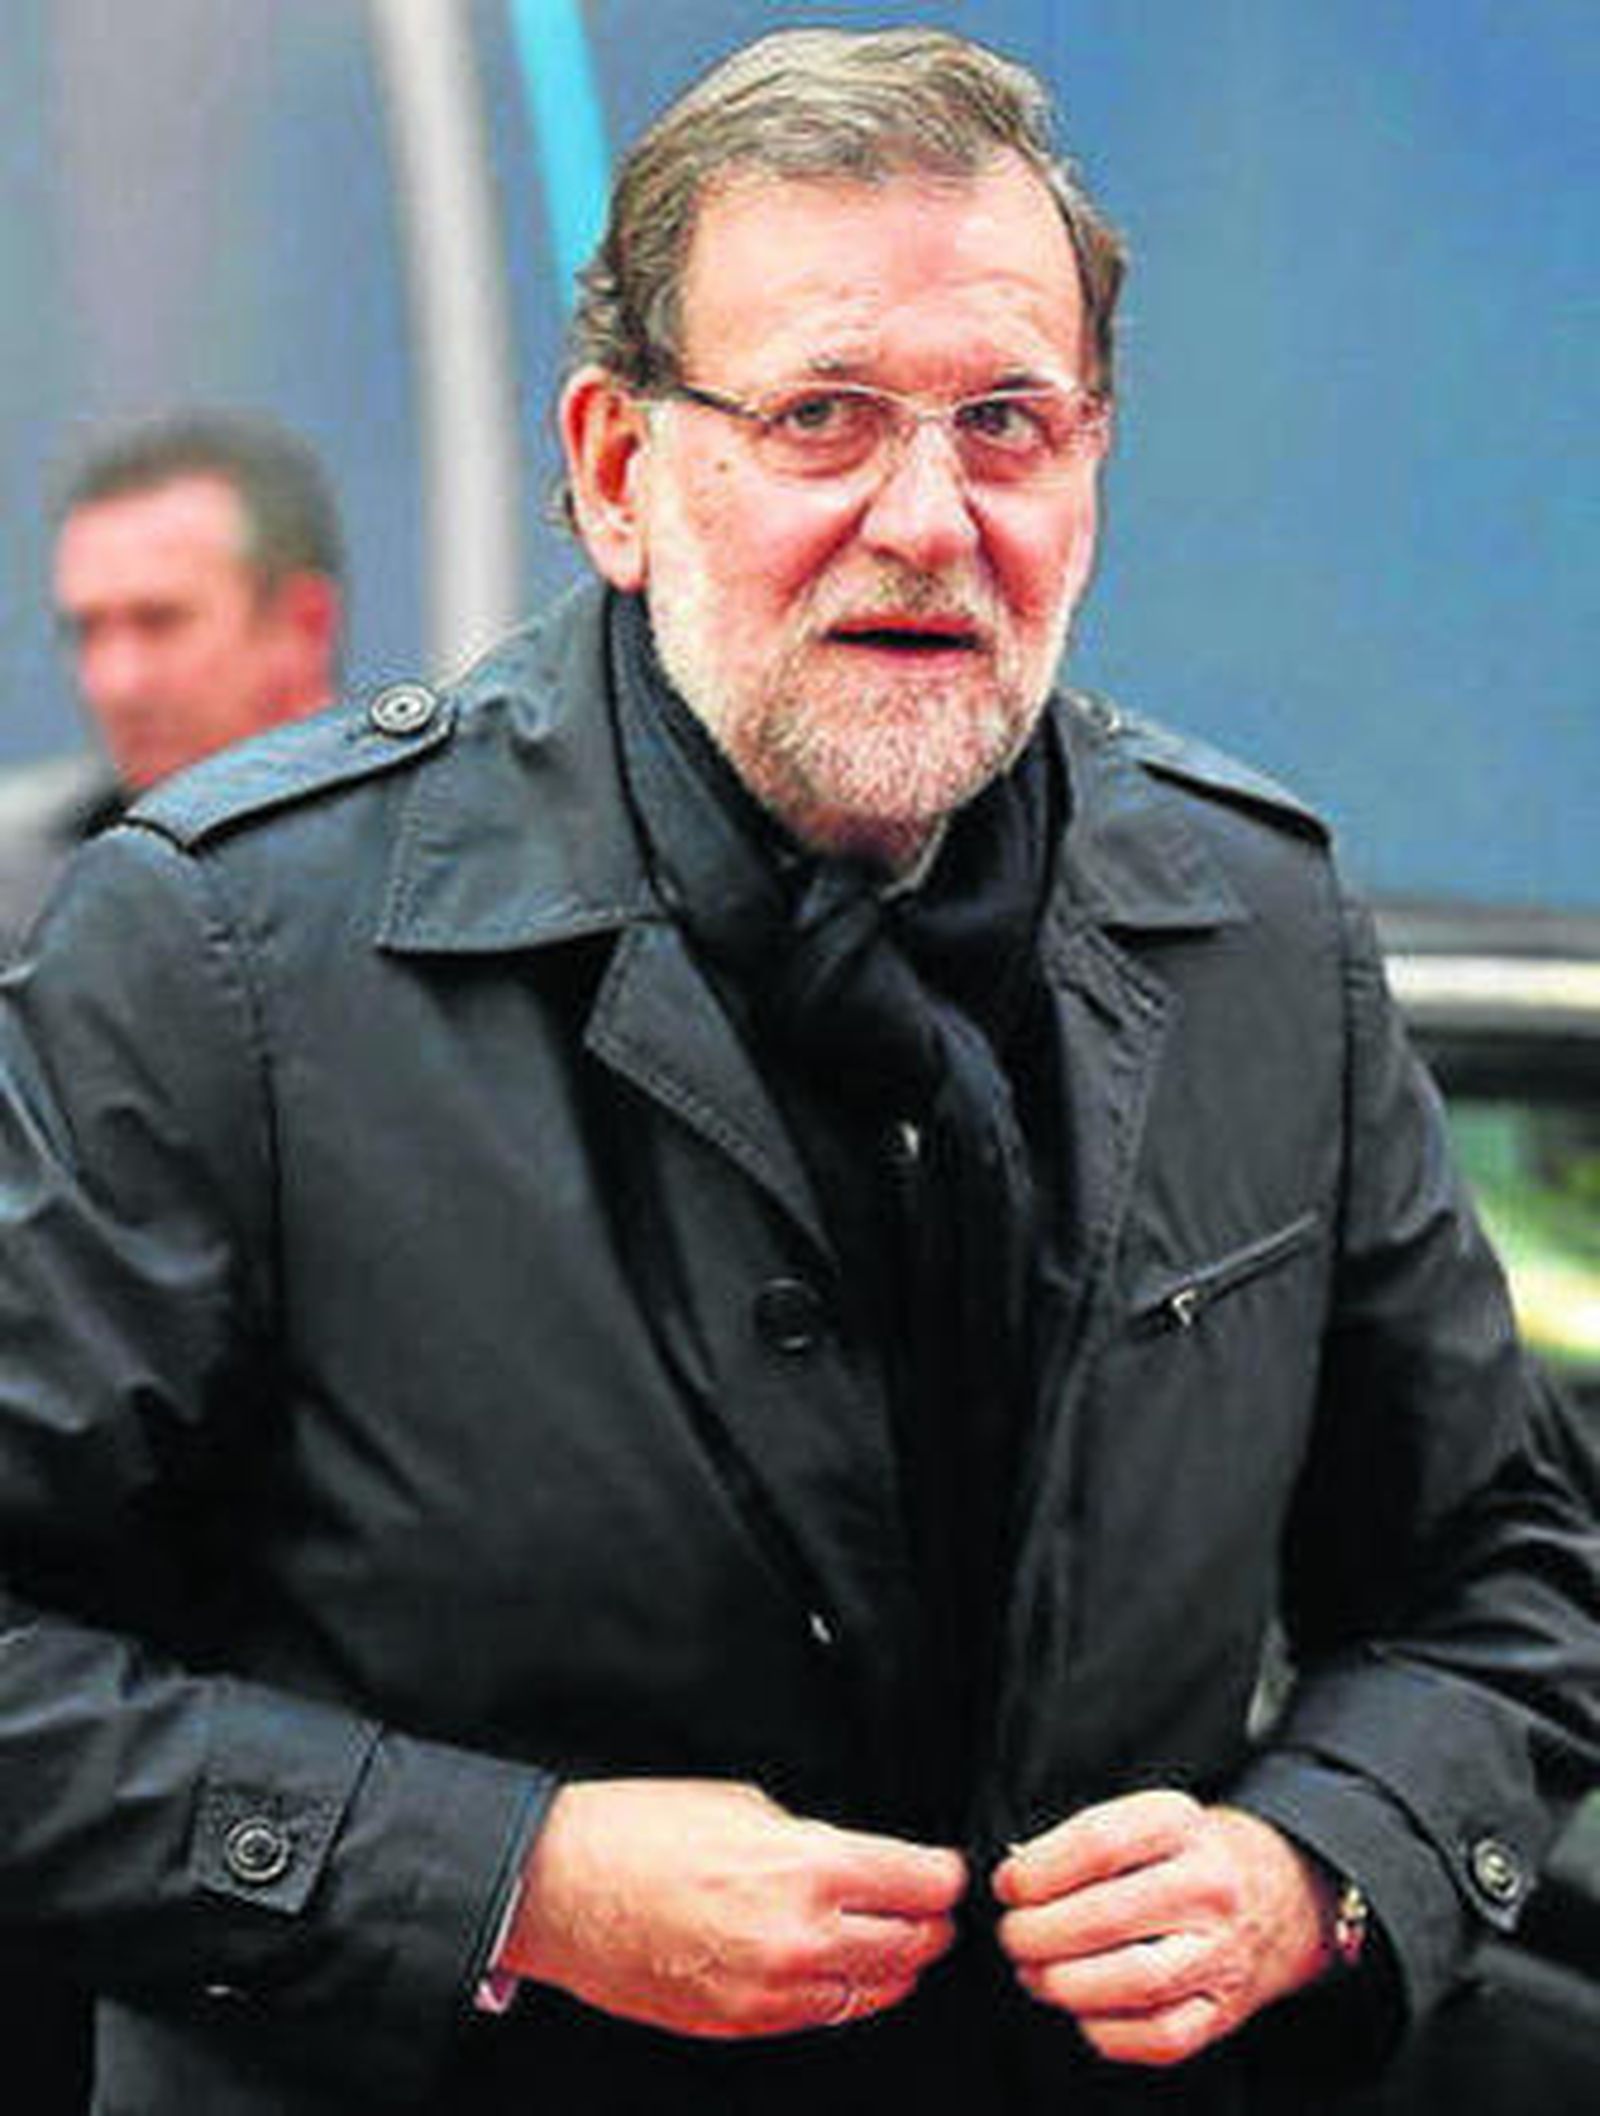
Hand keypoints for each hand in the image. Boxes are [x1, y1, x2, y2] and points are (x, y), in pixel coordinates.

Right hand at [502, 1778, 966, 2038]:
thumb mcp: (742, 1803)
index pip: (919, 1881)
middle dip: (928, 1922)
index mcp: (807, 1868)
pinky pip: (820, 2017)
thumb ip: (809, 1837)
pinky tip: (839, 1969)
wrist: (561, 1888)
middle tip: (929, 1905)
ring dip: (893, 1966)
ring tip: (895, 1940)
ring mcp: (771, 1991)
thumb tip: (850, 1858)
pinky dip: (842, 1993)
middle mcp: (800, 1938)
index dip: (942, 1873)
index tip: (945, 1870)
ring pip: (873, 1992)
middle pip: (911, 1944)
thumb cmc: (638, 1832)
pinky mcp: (740, 2023)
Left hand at [993, 1791, 1334, 2066]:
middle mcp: (1207, 1886)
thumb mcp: (1146, 1821)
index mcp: (1180, 1824)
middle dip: (1036, 1934)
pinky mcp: (1224, 2009)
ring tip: (1036, 1973)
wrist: (1276, 1894)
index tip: (1007, 1886)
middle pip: (1105, 1917)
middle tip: (1012, 1936)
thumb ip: (1083, 1844)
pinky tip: (1082, 2009)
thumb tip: (1016, 1880)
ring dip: (1063, 1984)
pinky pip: (1157, 2035)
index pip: (1096, 1844)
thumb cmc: (1185, 1856)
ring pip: (1131, 1981)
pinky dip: (1105, 2030)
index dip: (1036, 1871)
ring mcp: (1220, 1951)